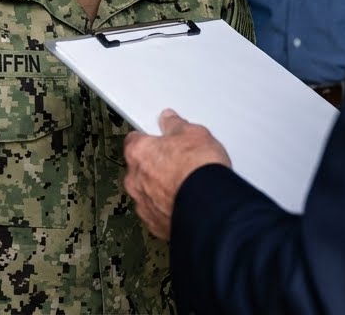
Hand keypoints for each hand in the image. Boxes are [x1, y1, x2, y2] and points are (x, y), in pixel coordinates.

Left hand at [123, 109, 230, 239]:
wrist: (209, 206)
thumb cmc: (197, 171)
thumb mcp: (193, 133)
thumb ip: (176, 125)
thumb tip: (171, 120)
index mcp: (138, 152)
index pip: (135, 139)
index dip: (150, 138)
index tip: (161, 138)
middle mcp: (135, 180)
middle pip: (140, 168)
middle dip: (156, 165)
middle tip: (179, 161)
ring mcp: (144, 204)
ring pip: (148, 192)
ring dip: (161, 188)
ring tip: (185, 183)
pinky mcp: (155, 224)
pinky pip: (158, 212)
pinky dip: (169, 207)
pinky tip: (186, 201)